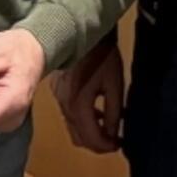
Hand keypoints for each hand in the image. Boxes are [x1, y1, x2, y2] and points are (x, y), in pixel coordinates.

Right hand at [51, 37, 123, 152]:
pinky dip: (82, 120)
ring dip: (89, 132)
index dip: (107, 146)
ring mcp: (58, 98)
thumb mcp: (115, 84)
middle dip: (97, 143)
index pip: (92, 139)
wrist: (80, 30)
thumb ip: (114, 113)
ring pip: (72, 127)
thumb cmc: (102, 54)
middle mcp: (65, 105)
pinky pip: (68, 114)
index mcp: (79, 105)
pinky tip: (96, 111)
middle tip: (113, 139)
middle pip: (79, 138)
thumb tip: (114, 133)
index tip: (119, 144)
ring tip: (108, 126)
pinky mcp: (57, 91)